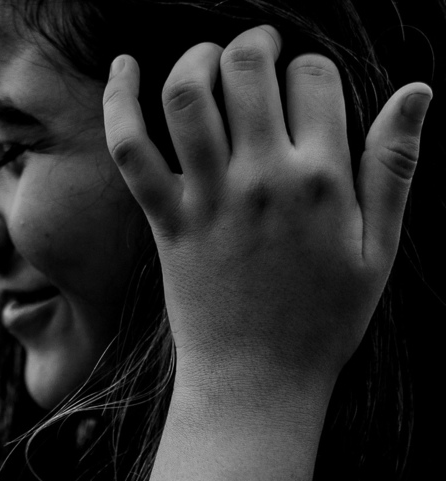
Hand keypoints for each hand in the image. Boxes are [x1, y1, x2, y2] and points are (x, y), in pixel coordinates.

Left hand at [103, 25, 430, 405]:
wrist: (257, 380)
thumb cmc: (323, 319)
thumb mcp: (378, 247)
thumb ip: (394, 166)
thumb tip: (419, 90)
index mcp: (323, 179)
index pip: (313, 77)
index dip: (308, 67)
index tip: (302, 87)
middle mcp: (262, 179)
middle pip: (248, 69)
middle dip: (252, 43)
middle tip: (255, 49)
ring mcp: (208, 199)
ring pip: (188, 96)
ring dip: (194, 59)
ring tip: (206, 58)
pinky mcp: (165, 221)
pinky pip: (131, 150)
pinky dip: (120, 102)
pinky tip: (123, 67)